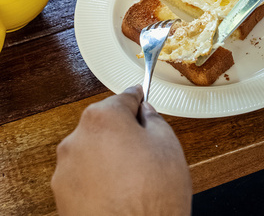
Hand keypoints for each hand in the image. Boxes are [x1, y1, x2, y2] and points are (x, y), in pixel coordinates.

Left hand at [51, 85, 191, 215]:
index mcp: (103, 118)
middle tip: (146, 151)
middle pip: (105, 124)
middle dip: (123, 133)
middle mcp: (77, 139)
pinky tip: (118, 195)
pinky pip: (83, 177)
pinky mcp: (61, 196)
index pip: (124, 97)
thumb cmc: (152, 198)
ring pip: (92, 151)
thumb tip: (145, 114)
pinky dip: (97, 181)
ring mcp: (66, 169)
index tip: (142, 101)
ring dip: (108, 157)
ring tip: (133, 180)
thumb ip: (154, 119)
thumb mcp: (168, 145)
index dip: (138, 101)